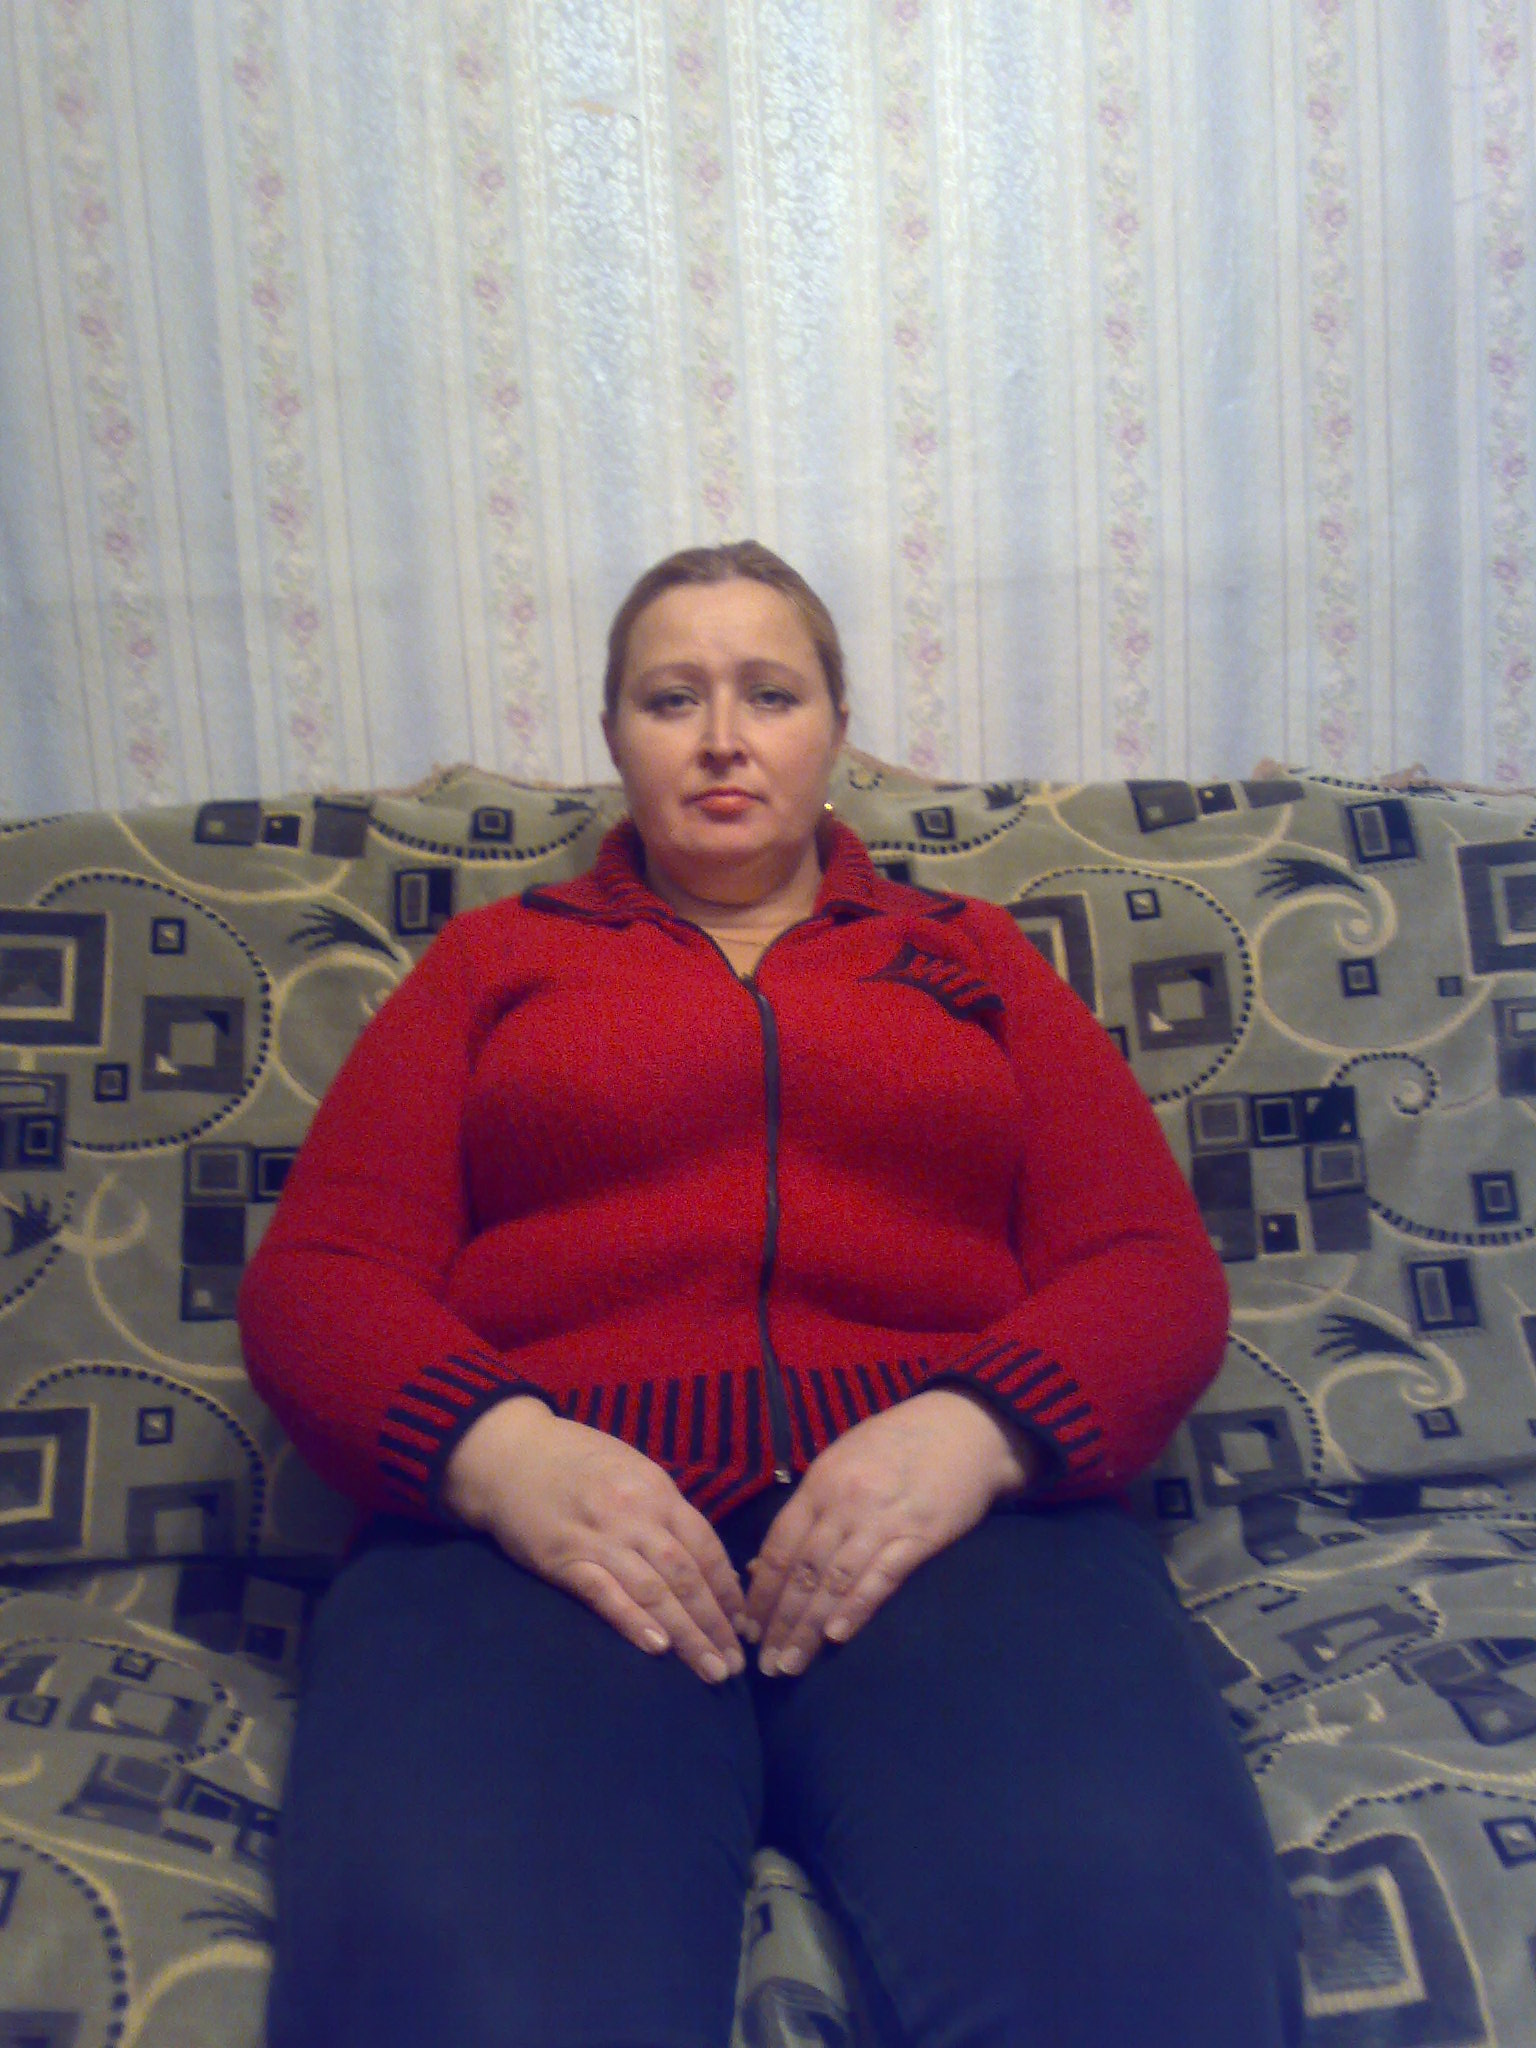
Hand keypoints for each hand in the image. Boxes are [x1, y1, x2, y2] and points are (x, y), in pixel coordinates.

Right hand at [442, 1396, 747, 1683]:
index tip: (743, 1625)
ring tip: (710, 1670)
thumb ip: (663, 1509)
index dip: (728, 1591)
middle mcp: (635, 1515)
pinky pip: (605, 1595)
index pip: (706, 1547)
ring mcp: (600, 1538)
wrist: (509, 1454)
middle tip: (734, 1665)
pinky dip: (633, 1622)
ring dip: (687, 1635)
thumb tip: (700, 1555)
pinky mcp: (564, 1560)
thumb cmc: (574, 1459)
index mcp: (657, 1492)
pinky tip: (657, 1648)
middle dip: (715, 1624)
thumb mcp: (631, 1469)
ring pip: (654, 1592)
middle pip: (686, 1577)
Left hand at [742, 1387, 1039, 1677]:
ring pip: (836, 1581)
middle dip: (780, 1621)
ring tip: (791, 1664)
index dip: (761, 1591)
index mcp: (821, 1483)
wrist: (966, 1426)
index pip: (780, 1546)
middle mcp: (845, 1503)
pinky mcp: (921, 1535)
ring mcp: (883, 1519)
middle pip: (803, 1571)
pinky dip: (858, 1607)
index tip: (747, 1628)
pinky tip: (837, 1635)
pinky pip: (883, 1576)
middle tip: (764, 1663)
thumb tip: (766, 1565)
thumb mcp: (842, 1461)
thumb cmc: (898, 1443)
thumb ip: (807, 1511)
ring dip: (810, 1627)